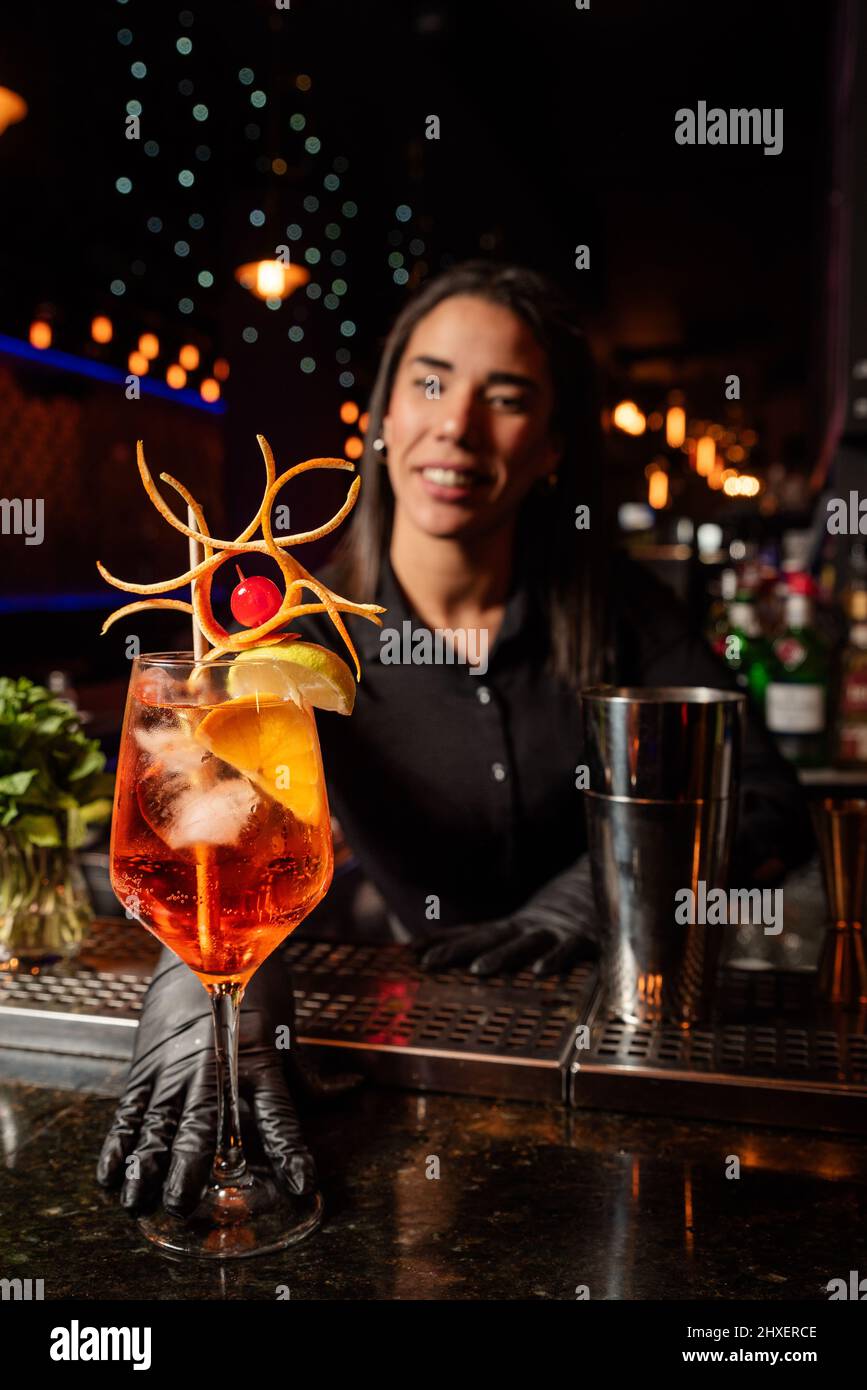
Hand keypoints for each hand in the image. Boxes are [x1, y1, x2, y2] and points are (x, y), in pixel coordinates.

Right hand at [96, 944, 358, 1216]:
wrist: (211, 940)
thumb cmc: (255, 988)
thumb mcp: (287, 1028)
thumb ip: (309, 1072)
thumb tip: (352, 1088)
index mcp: (258, 1062)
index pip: (279, 1115)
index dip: (291, 1151)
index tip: (300, 1184)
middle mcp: (215, 1068)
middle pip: (203, 1125)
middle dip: (190, 1167)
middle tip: (183, 1203)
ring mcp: (175, 1066)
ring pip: (158, 1121)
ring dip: (146, 1163)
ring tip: (138, 1198)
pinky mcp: (147, 1063)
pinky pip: (129, 1107)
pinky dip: (118, 1141)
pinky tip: (111, 1173)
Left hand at [418, 854, 600, 976]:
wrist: (610, 882)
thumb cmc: (562, 915)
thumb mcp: (524, 925)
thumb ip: (491, 937)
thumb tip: (444, 949)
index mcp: (515, 927)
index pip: (472, 934)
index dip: (443, 943)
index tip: (411, 954)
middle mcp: (531, 928)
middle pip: (489, 939)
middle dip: (459, 951)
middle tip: (431, 964)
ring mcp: (557, 932)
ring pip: (524, 944)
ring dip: (501, 957)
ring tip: (478, 970)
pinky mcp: (586, 940)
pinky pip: (570, 951)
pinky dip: (555, 960)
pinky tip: (540, 973)